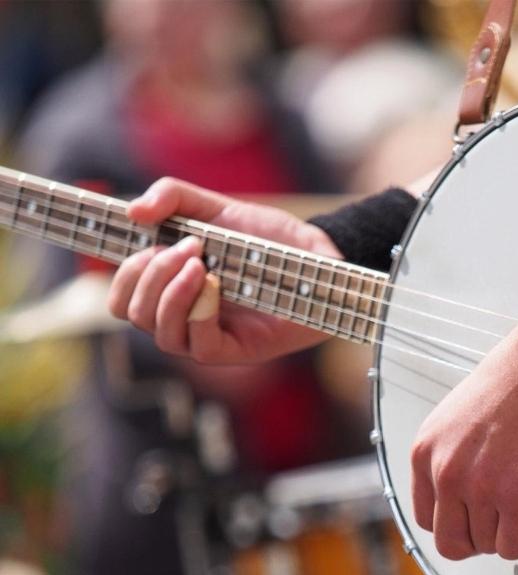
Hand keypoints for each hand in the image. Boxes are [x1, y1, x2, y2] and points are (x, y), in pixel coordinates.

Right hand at [108, 178, 340, 362]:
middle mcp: (183, 315)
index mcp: (170, 287)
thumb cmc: (266, 237)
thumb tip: (132, 210)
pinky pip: (199, 346)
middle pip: (133, 313)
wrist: (316, 253)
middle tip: (188, 247)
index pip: (122, 297)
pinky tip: (215, 286)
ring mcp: (207, 336)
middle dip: (150, 275)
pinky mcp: (236, 351)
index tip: (137, 243)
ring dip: (171, 293)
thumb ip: (173, 198)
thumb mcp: (217, 207)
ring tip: (201, 263)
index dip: (120, 275)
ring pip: (161, 333)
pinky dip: (198, 313)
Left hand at [411, 317, 517, 560]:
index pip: (425, 518)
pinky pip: (514, 547)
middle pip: (451, 541)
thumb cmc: (514, 382)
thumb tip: (457, 500)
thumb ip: (448, 459)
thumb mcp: (454, 420)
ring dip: (506, 531)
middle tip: (498, 523)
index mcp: (425, 452)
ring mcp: (480, 488)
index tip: (471, 520)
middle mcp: (445, 472)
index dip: (453, 524)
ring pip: (486, 545)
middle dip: (476, 539)